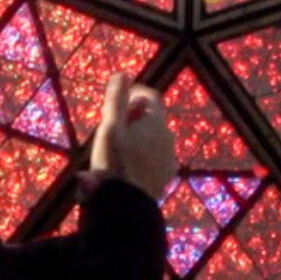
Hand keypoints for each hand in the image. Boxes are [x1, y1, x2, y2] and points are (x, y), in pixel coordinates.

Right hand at [89, 74, 173, 200]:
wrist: (127, 205)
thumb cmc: (115, 162)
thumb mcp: (110, 127)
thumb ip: (116, 99)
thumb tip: (122, 74)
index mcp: (156, 122)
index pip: (150, 96)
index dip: (133, 93)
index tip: (116, 100)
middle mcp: (168, 136)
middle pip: (152, 117)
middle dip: (133, 116)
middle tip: (112, 124)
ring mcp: (170, 158)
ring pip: (154, 138)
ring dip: (139, 136)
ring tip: (117, 146)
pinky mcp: (166, 176)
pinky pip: (155, 157)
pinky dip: (143, 154)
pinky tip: (127, 165)